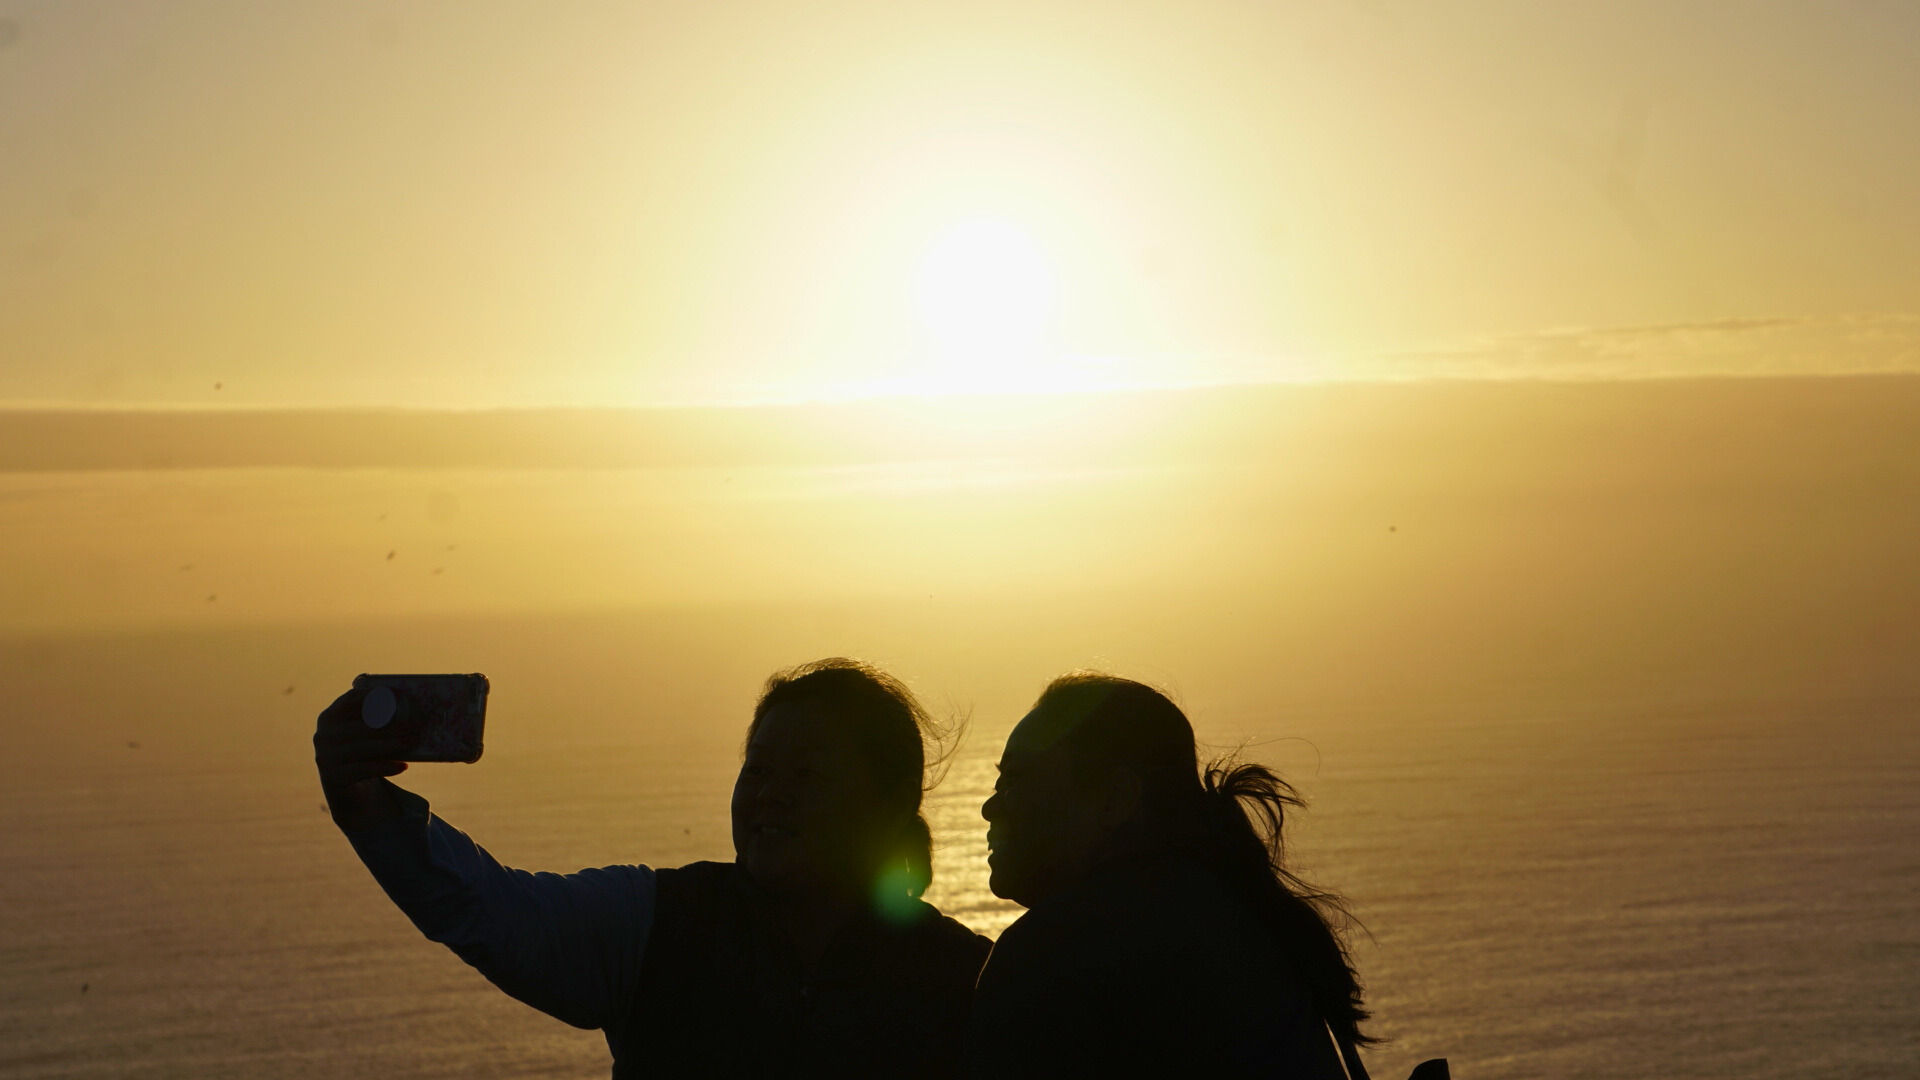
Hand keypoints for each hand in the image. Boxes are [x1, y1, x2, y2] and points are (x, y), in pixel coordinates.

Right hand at [315, 685, 408, 829]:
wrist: (343, 782)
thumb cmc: (359, 747)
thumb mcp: (360, 730)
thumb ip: (373, 716)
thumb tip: (411, 703)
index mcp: (329, 717)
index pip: (350, 700)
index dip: (374, 695)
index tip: (398, 693)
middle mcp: (323, 735)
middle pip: (360, 727)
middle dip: (389, 726)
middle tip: (413, 725)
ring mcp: (326, 757)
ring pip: (362, 748)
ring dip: (390, 745)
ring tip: (410, 742)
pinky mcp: (335, 776)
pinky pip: (365, 770)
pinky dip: (386, 767)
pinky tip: (403, 766)